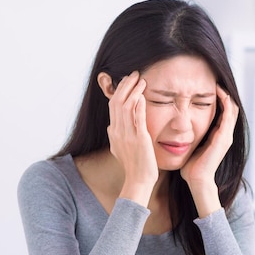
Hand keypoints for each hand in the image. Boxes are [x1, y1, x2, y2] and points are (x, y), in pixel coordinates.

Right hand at [106, 71, 158, 205]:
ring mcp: (127, 135)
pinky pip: (137, 118)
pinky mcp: (139, 139)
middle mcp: (117, 132)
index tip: (127, 81)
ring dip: (133, 91)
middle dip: (125, 85)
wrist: (138, 180)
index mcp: (113, 133)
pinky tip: (143, 95)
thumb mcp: (119, 149)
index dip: (119, 91)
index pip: (113, 106)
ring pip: (125, 106)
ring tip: (141, 80)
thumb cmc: (133, 166)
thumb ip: (115, 136)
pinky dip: (139, 105)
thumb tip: (111, 127)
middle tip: (134, 74)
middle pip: (117, 102)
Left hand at [180, 85, 238, 216]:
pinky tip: (219, 93)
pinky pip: (228, 115)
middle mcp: (225, 134)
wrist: (196, 180)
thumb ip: (190, 136)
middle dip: (224, 93)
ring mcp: (226, 136)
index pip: (223, 112)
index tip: (208, 87)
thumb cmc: (191, 167)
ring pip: (232, 108)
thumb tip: (178, 128)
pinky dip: (225, 102)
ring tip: (218, 83)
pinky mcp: (223, 137)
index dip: (219, 99)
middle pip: (230, 107)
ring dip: (226, 95)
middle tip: (215, 80)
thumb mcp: (191, 146)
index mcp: (218, 136)